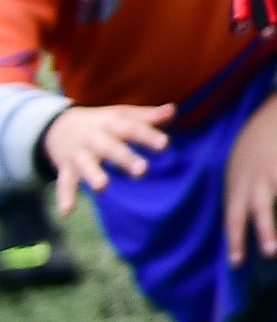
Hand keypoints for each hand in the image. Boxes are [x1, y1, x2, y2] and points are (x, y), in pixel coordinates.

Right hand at [43, 102, 171, 212]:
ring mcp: (79, 153)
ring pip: (86, 164)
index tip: (164, 144)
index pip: (131, 128)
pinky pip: (64, 182)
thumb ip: (148, 116)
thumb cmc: (103, 123)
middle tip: (143, 170)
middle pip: (109, 147)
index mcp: (111, 123)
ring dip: (93, 175)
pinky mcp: (66, 168)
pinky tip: (67, 211)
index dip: (147, 136)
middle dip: (124, 158)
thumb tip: (173, 110)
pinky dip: (64, 196)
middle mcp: (94, 138)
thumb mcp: (123, 115)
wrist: (59, 125)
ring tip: (102, 187)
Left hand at [224, 93, 276, 263]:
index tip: (236, 263)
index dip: (234, 240)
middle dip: (266, 230)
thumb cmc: (247, 168)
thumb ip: (240, 208)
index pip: (233, 219)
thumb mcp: (235, 185)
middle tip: (272, 252)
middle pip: (260, 208)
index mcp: (238, 192)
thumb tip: (244, 240)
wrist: (261, 131)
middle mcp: (257, 183)